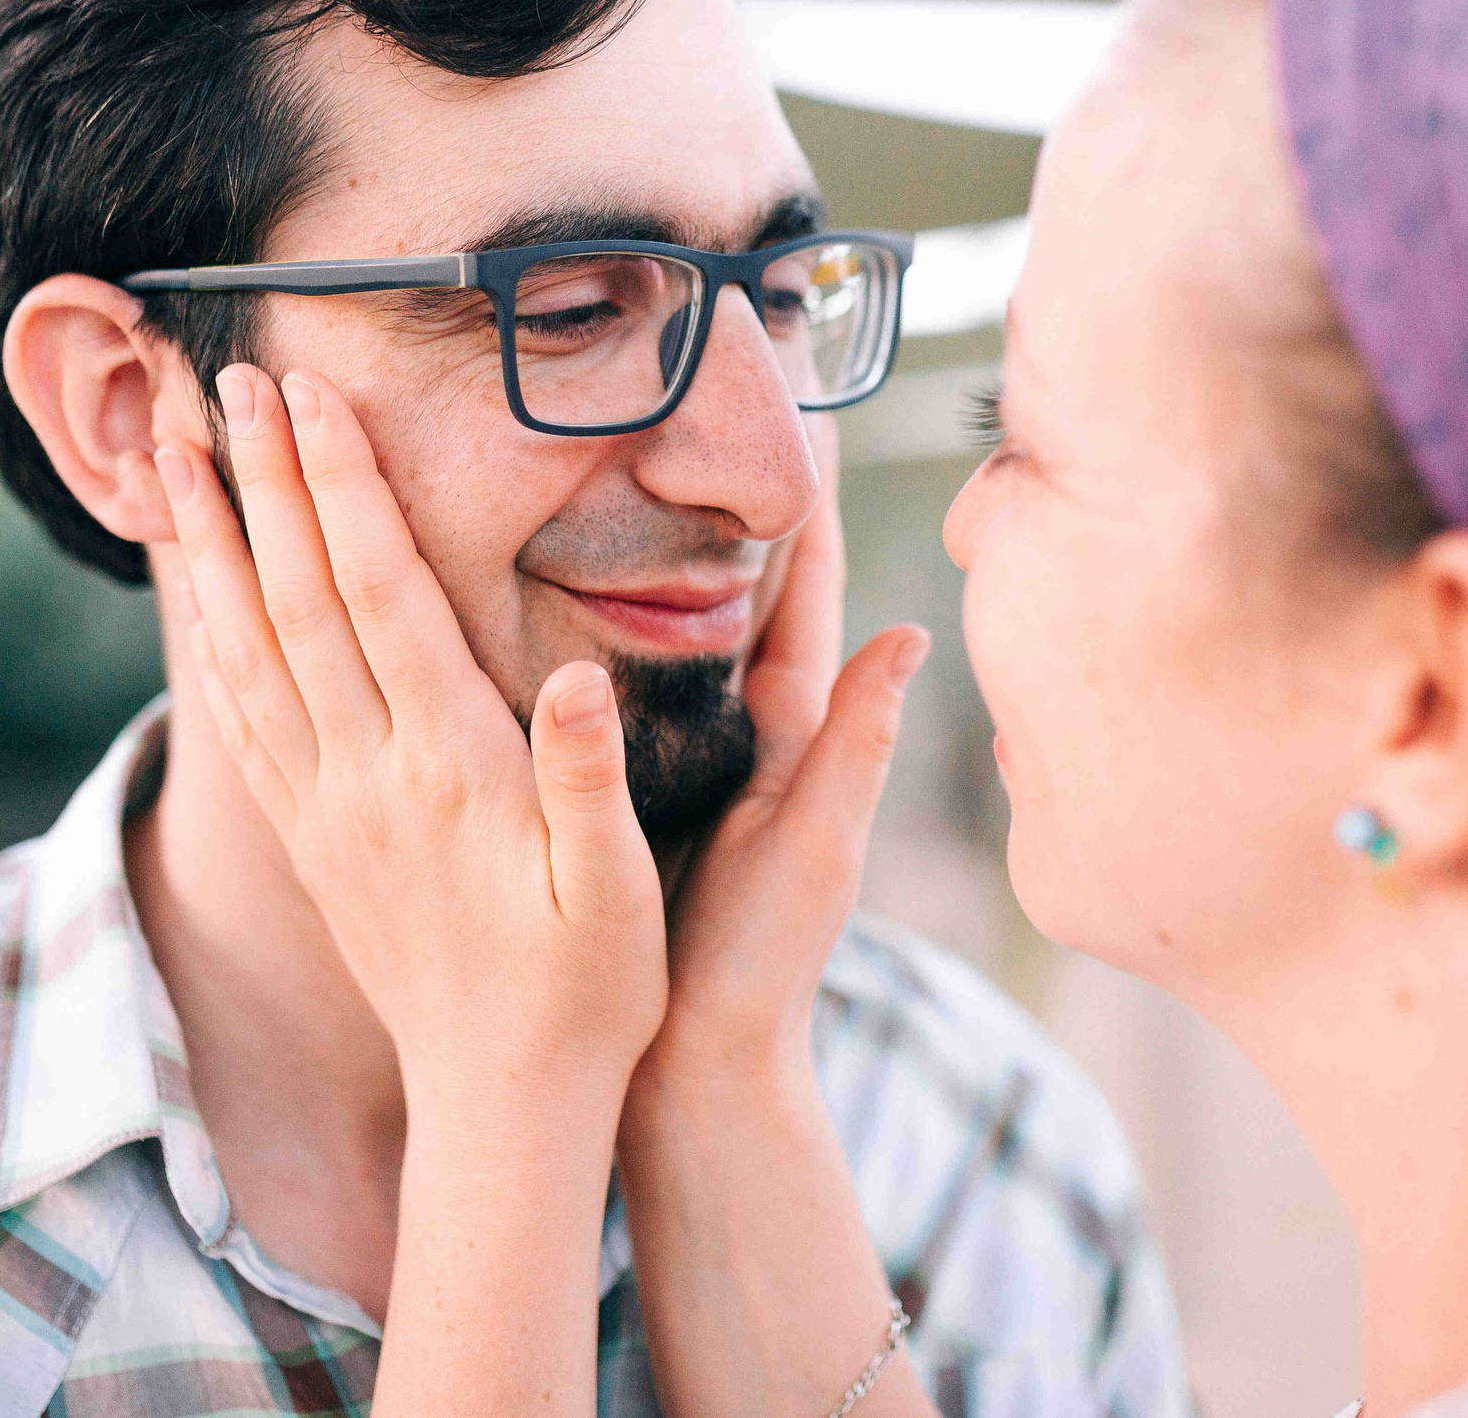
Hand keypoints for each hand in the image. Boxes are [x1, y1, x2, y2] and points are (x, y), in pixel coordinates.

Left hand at [155, 364, 667, 1112]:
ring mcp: (326, 808)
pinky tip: (195, 597)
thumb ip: (588, 783)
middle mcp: (365, 777)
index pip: (377, 596)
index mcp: (444, 767)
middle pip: (293, 600)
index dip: (340, 488)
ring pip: (248, 649)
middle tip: (224, 377)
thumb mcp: (618, 890)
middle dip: (259, 479)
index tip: (310, 396)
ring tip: (175, 454)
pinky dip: (208, 641)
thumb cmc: (586, 991)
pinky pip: (242, 722)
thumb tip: (572, 681)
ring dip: (212, 544)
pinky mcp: (310, 841)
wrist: (502, 1103)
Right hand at [641, 421, 930, 1088]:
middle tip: (705, 401)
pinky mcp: (629, 788)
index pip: (806, 593)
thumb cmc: (762, 964)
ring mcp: (688, 758)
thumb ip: (856, 746)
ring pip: (670, 628)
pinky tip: (556, 582)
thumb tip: (911, 632)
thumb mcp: (815, 848)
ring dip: (660, 550)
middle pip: (738, 591)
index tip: (804, 411)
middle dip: (727, 499)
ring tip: (630, 459)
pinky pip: (617, 684)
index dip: (806, 505)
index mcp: (795, 734)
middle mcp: (748, 734)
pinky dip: (602, 627)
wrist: (693, 1066)